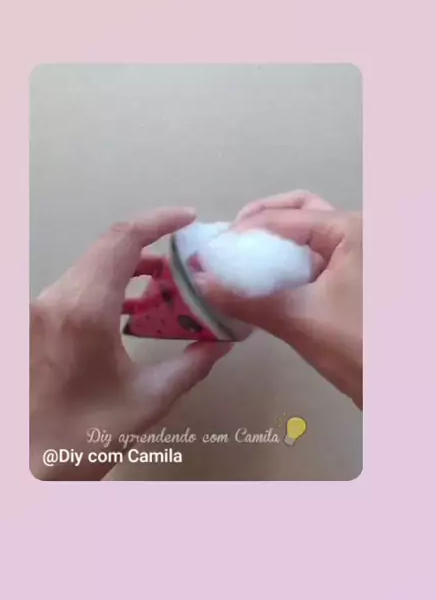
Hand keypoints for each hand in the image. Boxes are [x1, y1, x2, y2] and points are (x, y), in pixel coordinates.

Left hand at [30, 207, 230, 479]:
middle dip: (151, 245)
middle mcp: (55, 299)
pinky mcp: (35, 320)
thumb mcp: (148, 401)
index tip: (189, 217)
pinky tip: (134, 309)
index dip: (159, 220)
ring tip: (167, 286)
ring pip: (91, 265)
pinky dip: (108, 284)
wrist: (26, 465)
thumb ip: (191, 364)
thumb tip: (223, 341)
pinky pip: (77, 285)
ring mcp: (40, 308)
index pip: (123, 240)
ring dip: (129, 266)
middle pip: (107, 248)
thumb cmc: (85, 437)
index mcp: (84, 311)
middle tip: (186, 256)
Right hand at [196, 191, 361, 407]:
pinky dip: (287, 264)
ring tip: (242, 258)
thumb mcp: (298, 319)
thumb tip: (201, 283)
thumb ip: (246, 299)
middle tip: (232, 241)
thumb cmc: (357, 347)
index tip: (214, 251)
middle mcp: (360, 234)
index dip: (246, 230)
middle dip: (263, 221)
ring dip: (274, 243)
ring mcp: (360, 256)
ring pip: (309, 236)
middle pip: (301, 211)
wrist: (397, 389)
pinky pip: (315, 260)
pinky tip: (261, 282)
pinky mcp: (355, 279)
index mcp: (353, 230)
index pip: (287, 216)